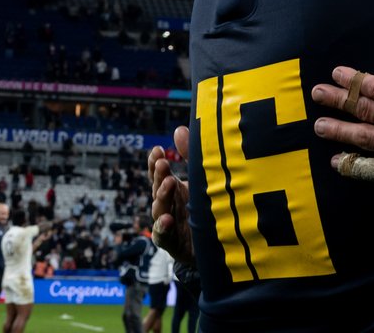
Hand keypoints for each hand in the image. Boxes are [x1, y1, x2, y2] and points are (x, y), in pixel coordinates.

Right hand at [149, 125, 193, 264]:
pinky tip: (166, 219)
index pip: (159, 174)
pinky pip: (164, 236)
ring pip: (159, 210)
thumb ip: (191, 156)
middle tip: (164, 162)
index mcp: (173, 189)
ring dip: (162, 196)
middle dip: (159, 175)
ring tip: (169, 184)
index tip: (158, 149)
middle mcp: (168, 205)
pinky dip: (162, 228)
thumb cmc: (206, 208)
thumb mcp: (200, 180)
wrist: (218, 246)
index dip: (156, 162)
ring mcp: (169, 224)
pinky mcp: (174, 244)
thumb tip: (179, 128)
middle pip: (158, 189)